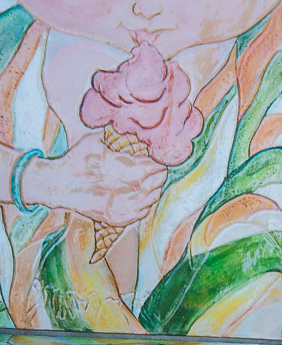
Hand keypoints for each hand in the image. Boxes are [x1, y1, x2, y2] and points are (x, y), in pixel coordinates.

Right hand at [23, 133, 166, 225]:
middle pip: (159, 182)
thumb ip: (113, 134)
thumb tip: (126, 126)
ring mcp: (127, 205)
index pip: (158, 166)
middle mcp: (134, 188)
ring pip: (153, 198)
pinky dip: (144, 205)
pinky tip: (139, 198)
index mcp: (132, 169)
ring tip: (148, 184)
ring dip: (153, 190)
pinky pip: (142, 213)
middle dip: (158, 175)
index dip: (159, 162)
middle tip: (155, 171)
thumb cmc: (76, 160)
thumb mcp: (95, 140)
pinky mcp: (118, 218)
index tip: (156, 159)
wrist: (58, 184)